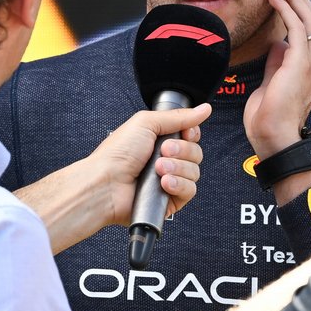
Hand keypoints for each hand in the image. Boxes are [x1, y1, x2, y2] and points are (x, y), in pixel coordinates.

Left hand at [13, 103, 208, 252]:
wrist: (106, 184)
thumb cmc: (117, 154)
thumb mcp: (147, 123)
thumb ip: (179, 116)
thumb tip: (203, 109)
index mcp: (159, 140)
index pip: (190, 135)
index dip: (191, 133)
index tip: (184, 132)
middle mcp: (165, 160)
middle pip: (195, 153)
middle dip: (182, 150)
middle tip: (163, 150)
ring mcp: (168, 181)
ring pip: (194, 172)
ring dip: (178, 168)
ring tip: (158, 168)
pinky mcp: (170, 200)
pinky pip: (190, 191)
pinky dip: (179, 185)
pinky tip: (164, 183)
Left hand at [243, 0, 310, 157]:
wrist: (274, 139)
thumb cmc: (269, 119)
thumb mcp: (272, 84)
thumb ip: (277, 64)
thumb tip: (277, 44)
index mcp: (310, 68)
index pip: (310, 30)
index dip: (299, 9)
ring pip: (310, 19)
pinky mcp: (301, 63)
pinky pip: (298, 28)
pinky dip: (287, 9)